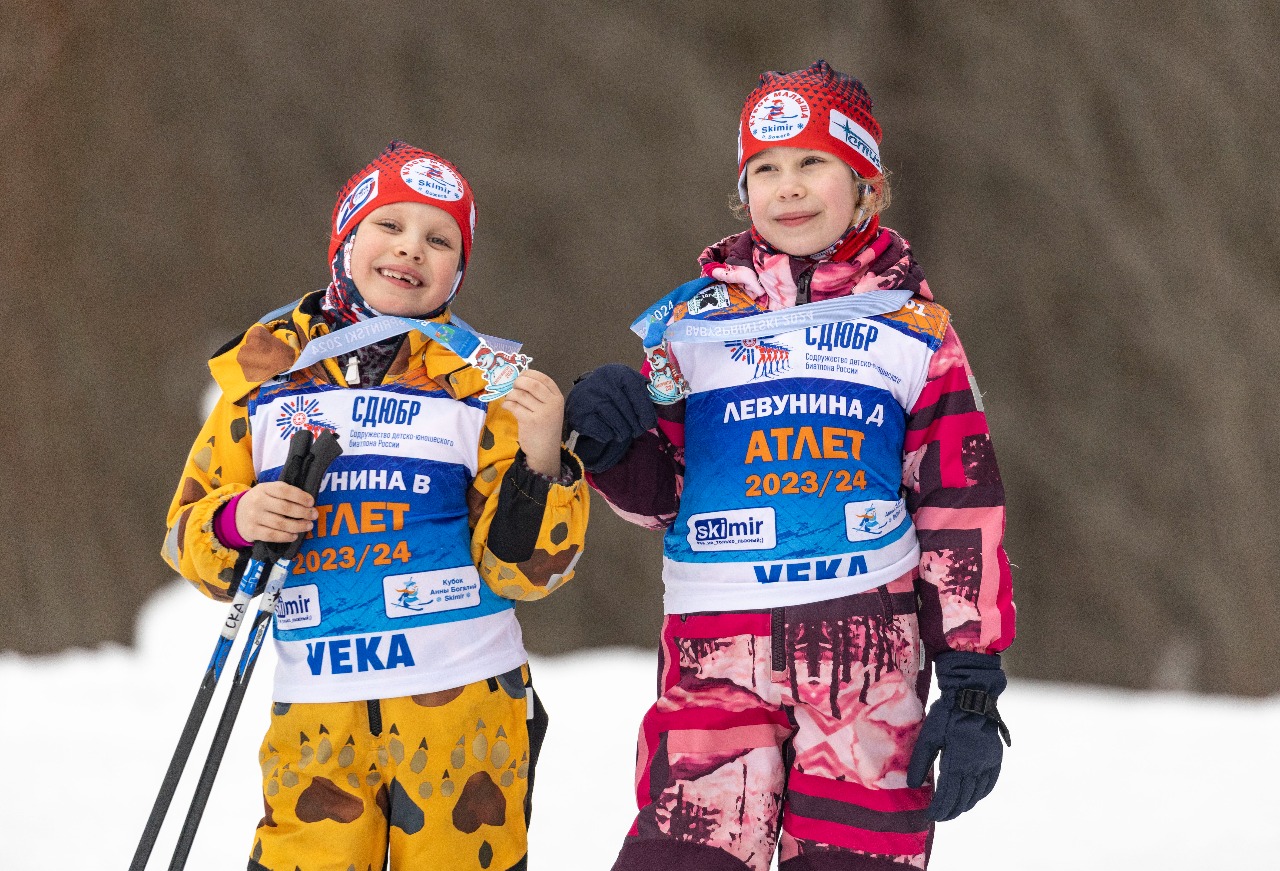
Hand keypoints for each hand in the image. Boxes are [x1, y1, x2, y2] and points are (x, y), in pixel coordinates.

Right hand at [235, 481, 317, 543]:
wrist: (235, 515)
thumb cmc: (260, 501)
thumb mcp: (267, 491)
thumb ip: (284, 492)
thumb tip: (308, 501)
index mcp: (264, 488)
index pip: (284, 491)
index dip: (300, 496)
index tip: (311, 502)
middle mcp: (258, 501)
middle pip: (285, 508)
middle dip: (303, 512)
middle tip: (314, 515)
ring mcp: (254, 517)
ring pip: (281, 523)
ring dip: (298, 526)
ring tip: (308, 526)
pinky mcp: (252, 531)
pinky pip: (272, 535)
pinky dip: (286, 537)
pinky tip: (294, 536)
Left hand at [502, 369, 564, 476]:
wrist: (545, 452)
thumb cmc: (545, 428)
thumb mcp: (550, 409)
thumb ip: (540, 395)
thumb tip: (520, 378)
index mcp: (558, 398)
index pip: (544, 378)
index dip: (530, 374)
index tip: (521, 376)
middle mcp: (552, 403)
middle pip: (531, 384)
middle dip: (518, 382)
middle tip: (513, 387)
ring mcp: (542, 413)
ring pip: (520, 395)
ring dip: (510, 395)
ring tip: (509, 399)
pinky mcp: (529, 421)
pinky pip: (514, 406)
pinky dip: (507, 404)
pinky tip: (507, 407)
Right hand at [564, 364, 655, 472]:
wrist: (584, 395)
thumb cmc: (614, 392)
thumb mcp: (630, 385)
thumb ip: (648, 394)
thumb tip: (666, 404)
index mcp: (620, 373)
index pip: (639, 396)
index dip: (647, 413)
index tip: (650, 424)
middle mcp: (604, 382)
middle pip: (630, 415)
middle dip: (636, 428)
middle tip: (635, 430)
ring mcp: (590, 398)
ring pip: (619, 427)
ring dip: (623, 434)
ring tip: (622, 431)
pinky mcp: (580, 415)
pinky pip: (604, 434)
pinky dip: (609, 436)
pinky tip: (607, 430)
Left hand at [907, 651, 1011, 821]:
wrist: (972, 695)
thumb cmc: (946, 714)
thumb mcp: (928, 736)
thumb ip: (920, 762)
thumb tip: (911, 785)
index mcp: (957, 762)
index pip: (948, 795)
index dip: (939, 808)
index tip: (931, 815)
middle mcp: (975, 767)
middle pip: (963, 798)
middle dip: (951, 810)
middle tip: (940, 816)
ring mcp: (988, 763)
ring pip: (977, 793)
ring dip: (965, 804)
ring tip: (954, 810)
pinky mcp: (995, 757)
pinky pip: (989, 783)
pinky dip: (980, 794)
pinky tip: (973, 797)